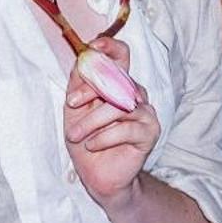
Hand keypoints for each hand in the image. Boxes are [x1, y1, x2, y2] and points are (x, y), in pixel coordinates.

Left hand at [63, 37, 160, 207]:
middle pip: (118, 77)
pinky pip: (126, 128)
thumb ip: (78, 84)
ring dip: (92, 120)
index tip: (93, 46)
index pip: (121, 55)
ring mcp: (145, 112)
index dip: (110, 47)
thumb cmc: (86, 141)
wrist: (97, 176)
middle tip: (71, 103)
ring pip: (119, 105)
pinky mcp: (150, 132)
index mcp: (118, 83)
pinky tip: (93, 145)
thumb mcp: (74, 110)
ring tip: (76, 135)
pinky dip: (104, 137)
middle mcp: (134, 93)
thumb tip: (81, 59)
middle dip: (91, 89)